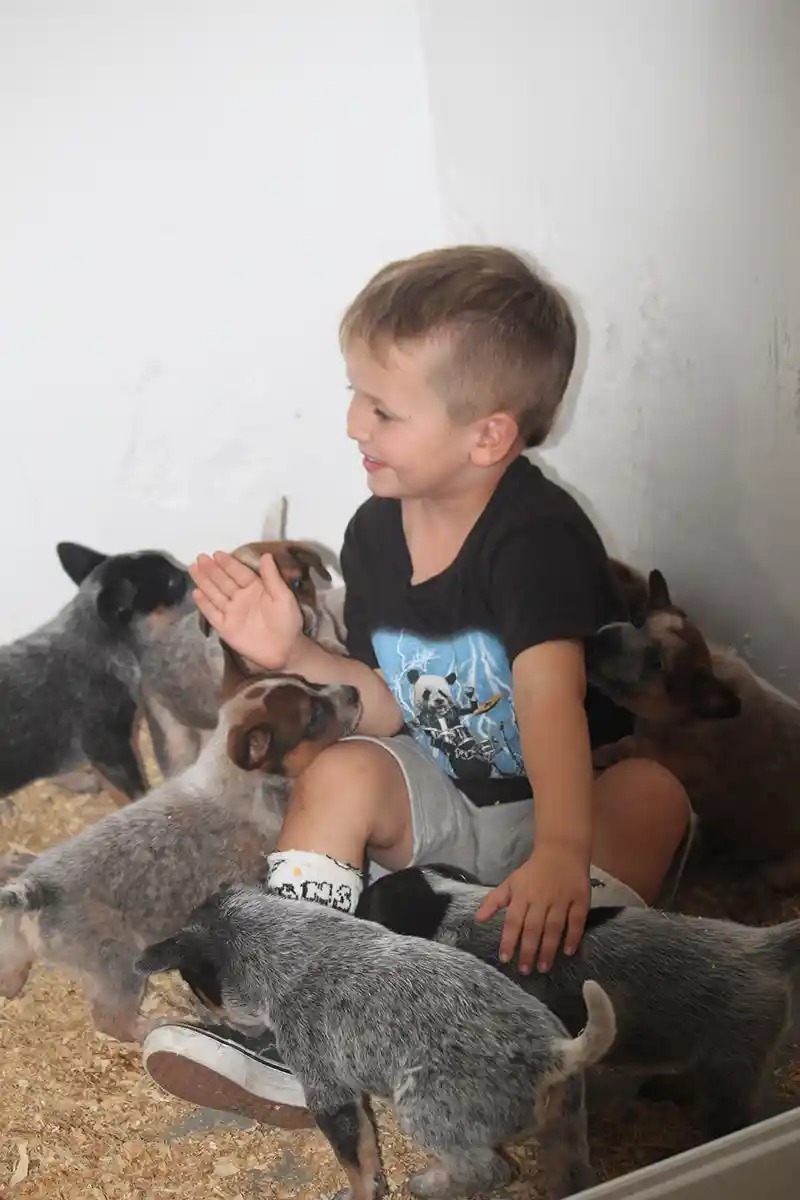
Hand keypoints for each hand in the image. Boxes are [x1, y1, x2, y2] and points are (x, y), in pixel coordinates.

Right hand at [189, 550, 302, 670]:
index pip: (239, 573)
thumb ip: (272, 577)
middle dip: (211, 569)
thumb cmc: (287, 622)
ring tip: (193, 569)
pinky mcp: (226, 627)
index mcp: (255, 589)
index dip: (228, 564)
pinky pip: (212, 614)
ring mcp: (232, 612)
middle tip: (200, 557)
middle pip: (223, 581)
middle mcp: (241, 598)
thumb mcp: (284, 597)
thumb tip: (266, 555)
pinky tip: (196, 593)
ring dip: (204, 582)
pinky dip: (204, 604)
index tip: (217, 554)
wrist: (284, 650)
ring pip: (215, 594)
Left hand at [475, 844, 589, 974]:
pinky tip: (568, 952)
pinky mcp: (580, 899)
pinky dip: (573, 936)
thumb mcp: (511, 882)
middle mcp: (541, 898)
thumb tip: (477, 919)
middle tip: (525, 970)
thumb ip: (494, 901)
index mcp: (522, 894)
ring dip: (548, 948)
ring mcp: (561, 899)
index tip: (505, 959)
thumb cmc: (533, 871)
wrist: (562, 851)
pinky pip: (577, 921)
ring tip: (543, 967)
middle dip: (528, 950)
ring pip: (554, 927)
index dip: (509, 940)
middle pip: (533, 927)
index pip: (513, 920)